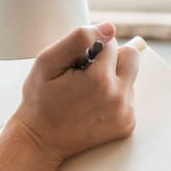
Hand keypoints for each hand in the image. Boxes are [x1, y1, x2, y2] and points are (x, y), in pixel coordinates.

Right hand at [11, 22, 139, 162]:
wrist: (41, 141)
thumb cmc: (40, 101)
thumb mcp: (47, 62)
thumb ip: (78, 39)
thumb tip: (109, 28)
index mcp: (100, 80)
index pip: (110, 42)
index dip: (91, 48)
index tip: (76, 64)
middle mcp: (119, 98)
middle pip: (131, 56)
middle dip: (111, 60)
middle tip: (87, 74)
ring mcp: (125, 113)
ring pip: (129, 77)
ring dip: (112, 79)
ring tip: (86, 95)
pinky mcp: (128, 124)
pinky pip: (129, 97)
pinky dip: (114, 97)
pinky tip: (93, 106)